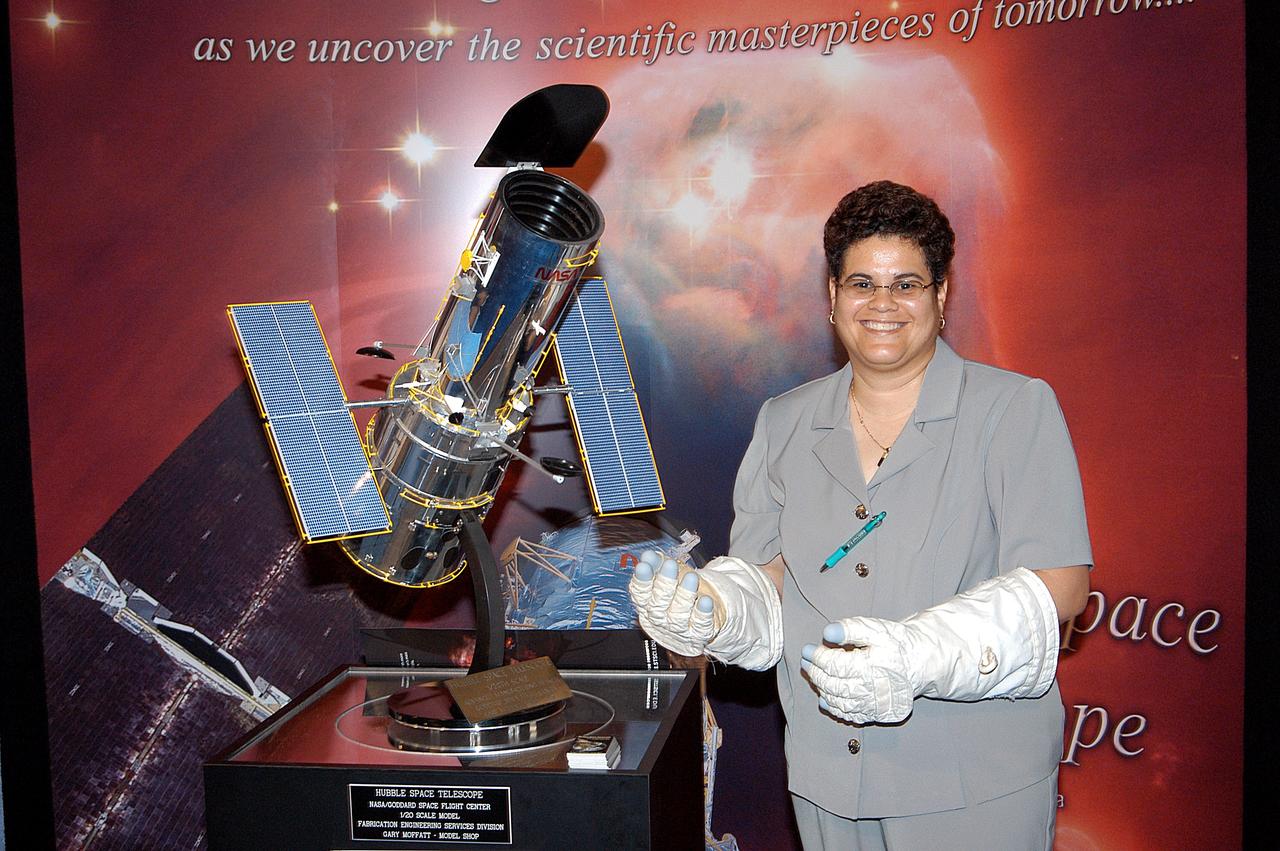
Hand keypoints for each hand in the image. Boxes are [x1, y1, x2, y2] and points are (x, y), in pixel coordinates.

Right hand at [628, 551, 717, 656]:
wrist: (698, 621)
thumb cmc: (678, 595)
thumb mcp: (667, 577)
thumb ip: (657, 565)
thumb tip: (648, 555)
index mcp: (647, 604)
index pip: (640, 593)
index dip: (642, 580)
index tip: (644, 566)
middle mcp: (660, 619)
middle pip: (658, 604)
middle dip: (664, 583)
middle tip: (670, 565)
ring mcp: (678, 629)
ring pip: (679, 615)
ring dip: (685, 595)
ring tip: (691, 578)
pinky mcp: (698, 634)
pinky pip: (700, 625)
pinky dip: (703, 613)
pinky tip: (706, 600)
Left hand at [800, 618, 918, 723]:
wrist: (919, 663)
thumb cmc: (897, 644)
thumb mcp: (876, 629)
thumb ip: (851, 629)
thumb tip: (828, 632)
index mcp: (872, 667)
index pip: (835, 665)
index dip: (817, 657)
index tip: (807, 649)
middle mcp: (872, 690)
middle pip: (833, 685)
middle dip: (815, 673)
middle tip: (806, 661)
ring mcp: (874, 705)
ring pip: (838, 702)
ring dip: (821, 689)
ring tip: (814, 675)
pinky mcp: (875, 713)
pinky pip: (849, 715)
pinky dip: (833, 708)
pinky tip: (825, 698)